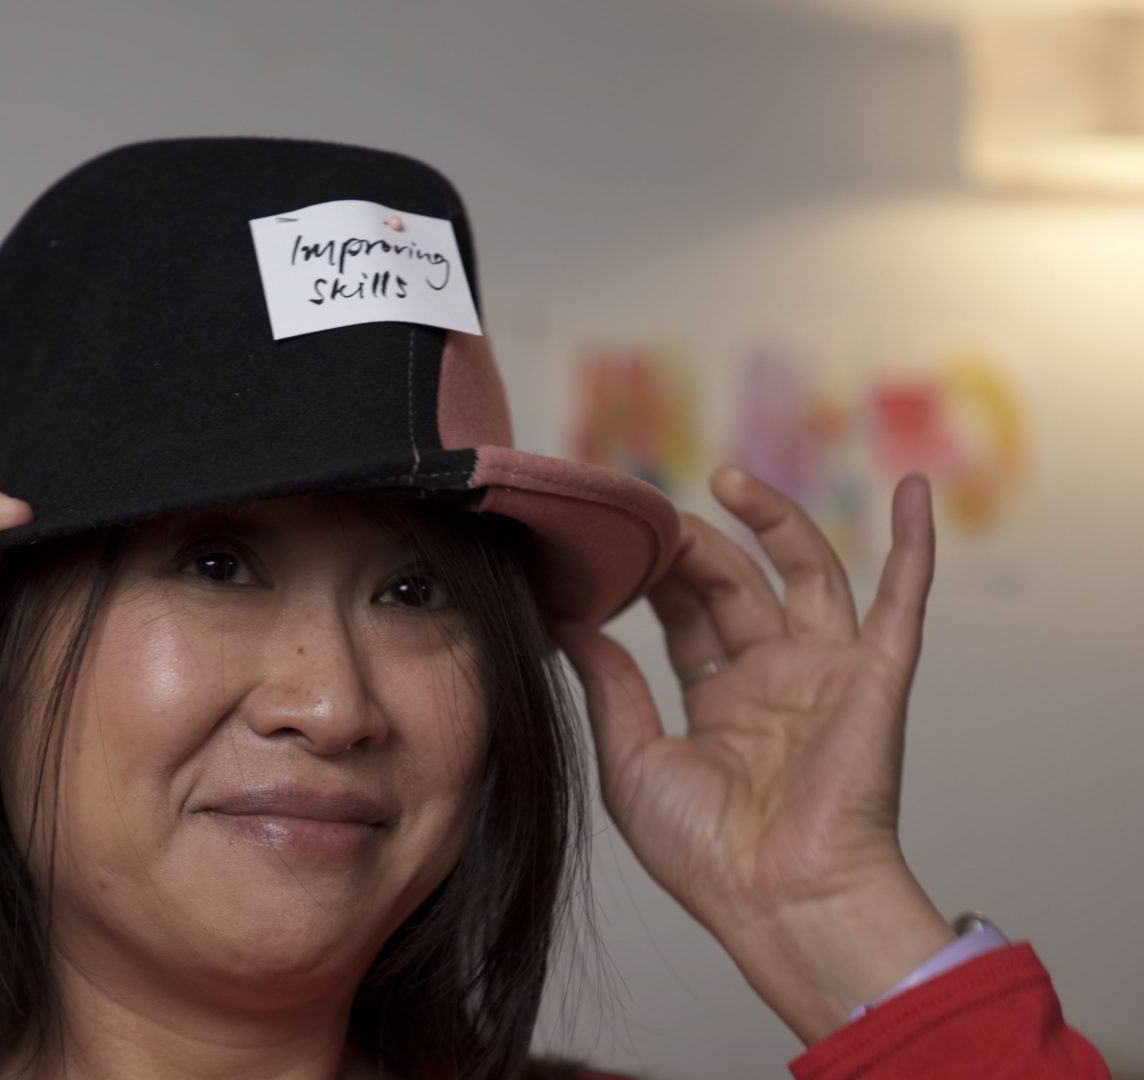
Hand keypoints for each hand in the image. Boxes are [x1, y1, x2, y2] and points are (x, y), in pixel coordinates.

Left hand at [554, 466, 954, 1043]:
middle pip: (732, 584)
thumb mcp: (631, 760)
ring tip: (727, 480)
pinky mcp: (875, 678)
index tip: (609, 538)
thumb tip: (567, 620)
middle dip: (689, 547)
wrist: (778, 904)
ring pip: (803, 573)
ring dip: (773, 521)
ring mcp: (826, 674)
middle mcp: (774, 680)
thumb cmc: (706, 856)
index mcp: (720, 702)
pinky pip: (903, 601)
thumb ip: (609, 684)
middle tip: (647, 515)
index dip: (651, 574)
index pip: (683, 615)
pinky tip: (913, 490)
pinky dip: (915, 545)